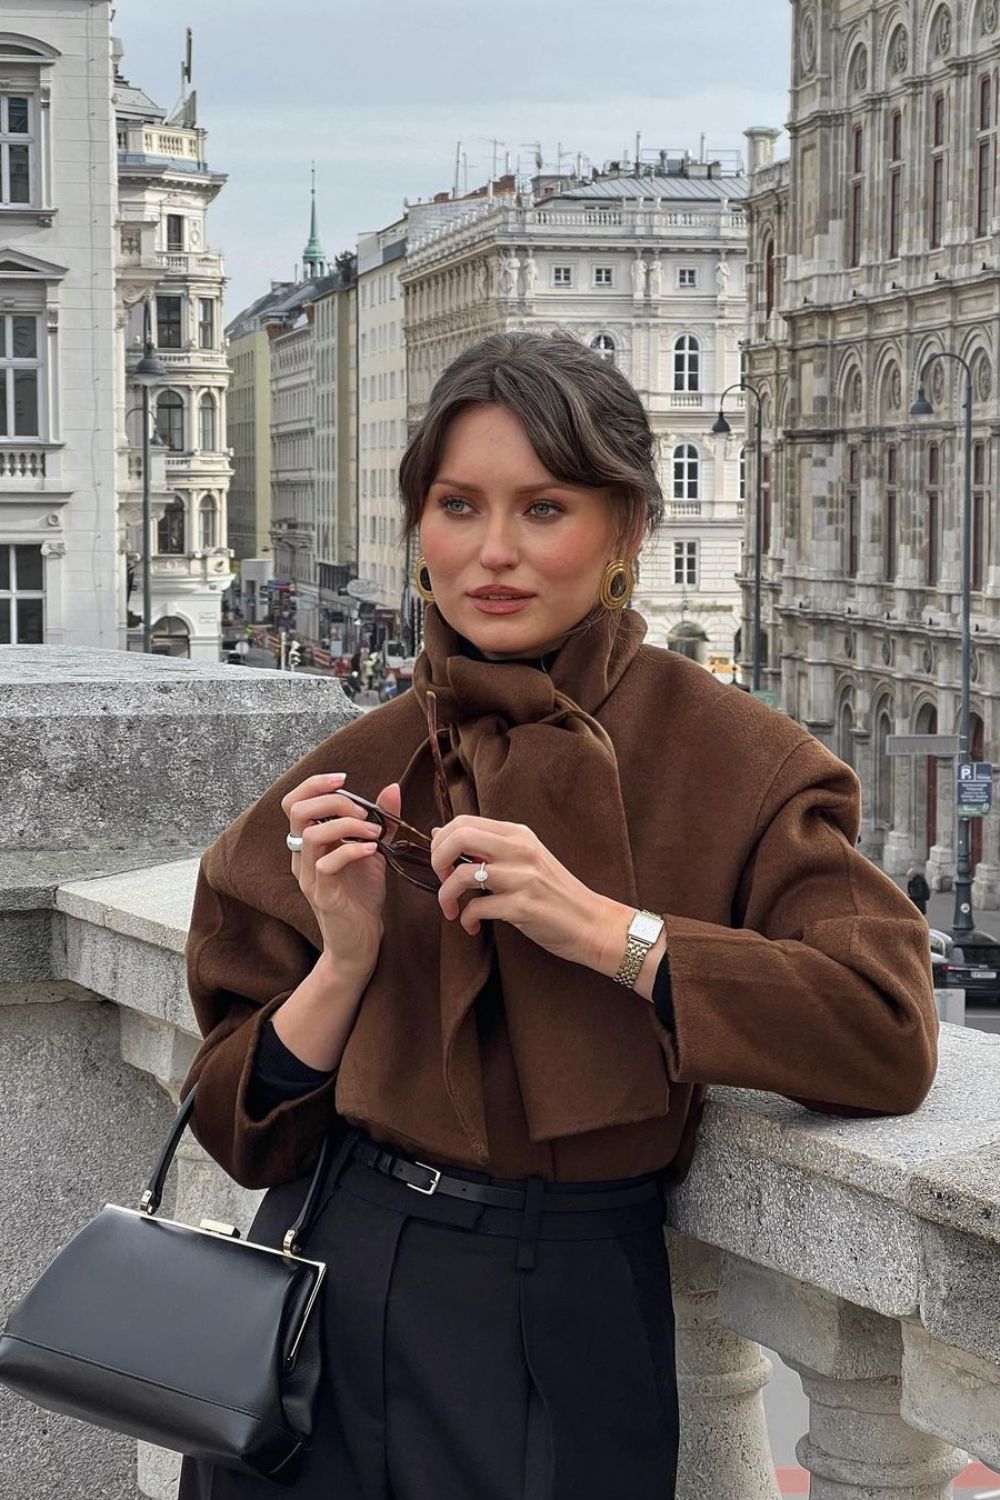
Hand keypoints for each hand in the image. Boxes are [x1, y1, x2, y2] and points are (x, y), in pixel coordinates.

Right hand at [281, 773, 400, 979]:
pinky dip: (352, 850)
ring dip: (346, 825)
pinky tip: (373, 851)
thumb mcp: (373, 852)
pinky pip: (327, 864)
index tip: (344, 780)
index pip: (294, 802)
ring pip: (311, 835)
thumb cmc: (362, 897)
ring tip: (373, 833)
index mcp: (309, 843)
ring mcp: (308, 876)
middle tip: (363, 811)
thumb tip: (392, 788)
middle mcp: (302, 857)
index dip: (314, 784)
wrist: (360, 941)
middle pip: (298, 811)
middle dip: (333, 801)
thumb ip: (379, 821)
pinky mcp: (321, 894)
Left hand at [429, 815, 611, 966]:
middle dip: (437, 861)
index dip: (441, 842)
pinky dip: (466, 920)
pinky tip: (472, 926)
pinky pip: (477, 908)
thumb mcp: (525, 859)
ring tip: (452, 911)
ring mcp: (522, 878)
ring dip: (446, 896)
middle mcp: (520, 850)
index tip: (443, 864)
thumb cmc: (554, 893)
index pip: (463, 821)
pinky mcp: (522, 907)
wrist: (591, 923)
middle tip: (442, 881)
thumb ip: (488, 846)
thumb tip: (440, 831)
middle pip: (458, 837)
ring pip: (462, 874)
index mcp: (518, 835)